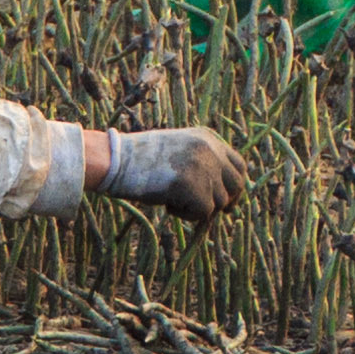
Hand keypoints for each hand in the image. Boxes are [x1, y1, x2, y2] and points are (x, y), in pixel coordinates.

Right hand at [96, 127, 248, 222]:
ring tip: (171, 199)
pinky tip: (167, 204)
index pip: (239, 165)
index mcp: (207, 138)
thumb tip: (222, 196)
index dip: (234, 186)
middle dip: (225, 202)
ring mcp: (203, 167)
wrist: (115, 161)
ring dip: (197, 208)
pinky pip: (203, 213)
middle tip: (204, 211)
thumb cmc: (140, 161)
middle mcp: (210, 150)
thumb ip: (202, 165)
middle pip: (237, 185)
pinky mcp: (194, 187)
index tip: (225, 201)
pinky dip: (186, 215)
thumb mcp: (179, 153)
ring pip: (218, 202)